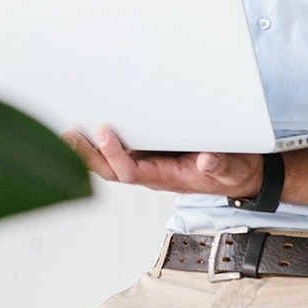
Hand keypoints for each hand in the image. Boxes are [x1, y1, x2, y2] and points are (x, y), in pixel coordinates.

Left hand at [63, 126, 263, 197]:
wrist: (239, 174)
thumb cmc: (233, 172)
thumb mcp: (233, 169)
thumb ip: (220, 166)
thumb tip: (207, 161)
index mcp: (167, 177)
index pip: (132, 172)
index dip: (116, 155)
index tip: (106, 133)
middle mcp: (152, 172)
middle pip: (112, 170)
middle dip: (89, 156)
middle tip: (69, 135)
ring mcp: (149, 164)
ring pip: (111, 163)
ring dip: (89, 150)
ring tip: (68, 132)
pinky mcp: (151, 153)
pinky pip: (121, 151)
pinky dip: (101, 143)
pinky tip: (87, 130)